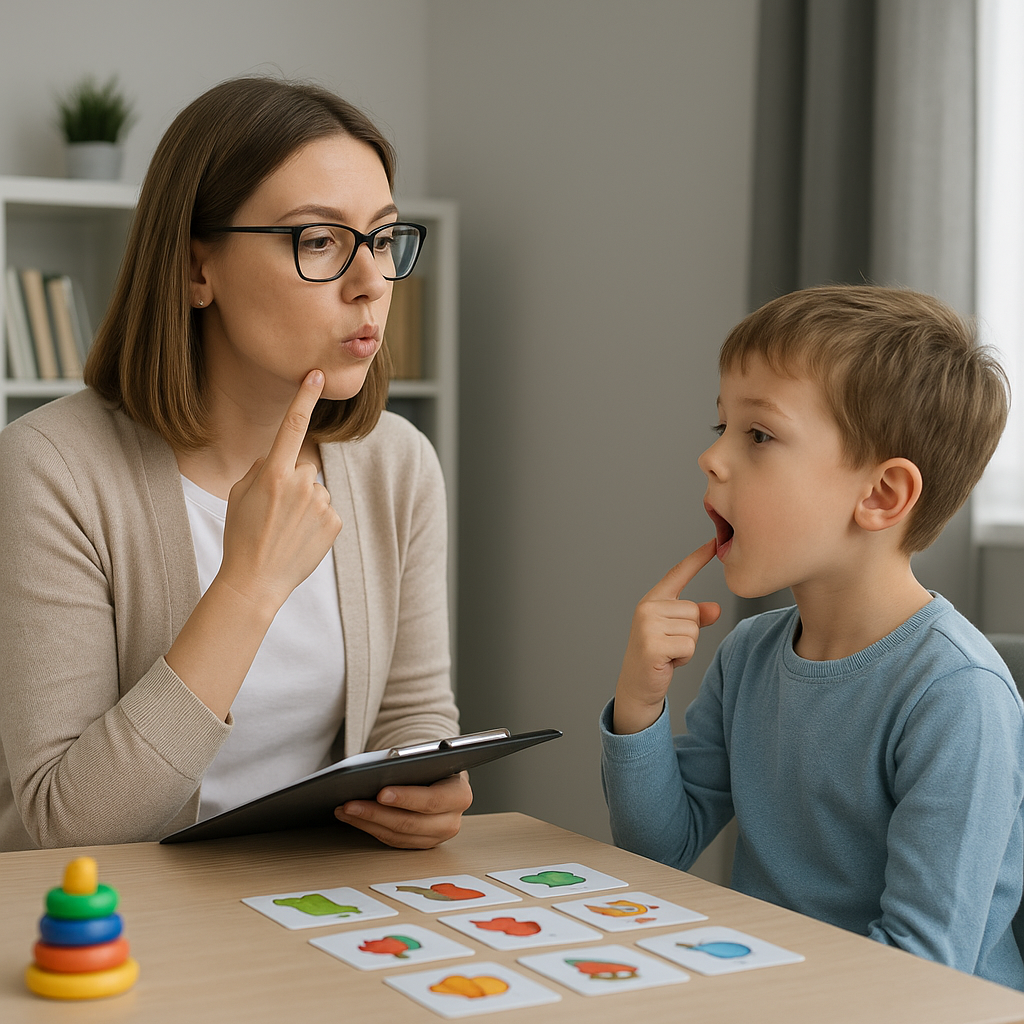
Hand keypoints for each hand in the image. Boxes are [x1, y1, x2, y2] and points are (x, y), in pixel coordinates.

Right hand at [218, 369, 341, 615]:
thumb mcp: (240, 495)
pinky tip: (300, 539)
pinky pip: (327, 511)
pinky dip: (317, 522)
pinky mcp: (335, 522)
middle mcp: (300, 483)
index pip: (292, 426)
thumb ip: (261, 469)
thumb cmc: (242, 535)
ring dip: (305, 504)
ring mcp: (321, 503)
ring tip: (286, 530)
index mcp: (272, 472)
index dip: (304, 398)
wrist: (255, 581)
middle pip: (304, 467)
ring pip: (316, 491)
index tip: (316, 374)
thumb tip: (277, 459)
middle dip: (292, 482)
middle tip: (275, 512)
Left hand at [334, 771, 472, 848]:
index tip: (380, 793)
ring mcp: (436, 836)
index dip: (406, 798)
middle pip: (410, 823)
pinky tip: (352, 817)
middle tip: (350, 803)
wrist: (443, 778)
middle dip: (376, 813)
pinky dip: (369, 828)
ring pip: (398, 835)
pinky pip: (392, 841)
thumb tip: (381, 769)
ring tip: (345, 808)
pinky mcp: (420, 844)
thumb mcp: (430, 760)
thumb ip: (414, 765)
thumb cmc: (434, 766)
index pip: (432, 800)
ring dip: (367, 822)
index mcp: (460, 795)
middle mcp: (452, 821)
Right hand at [613, 539, 721, 734]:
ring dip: (686, 648)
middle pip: (694, 611)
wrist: (637, 687)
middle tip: (669, 646)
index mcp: (653, 601)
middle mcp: (647, 608)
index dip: (697, 558)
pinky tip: (666, 662)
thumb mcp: (678, 633)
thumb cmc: (657, 658)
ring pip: (693, 630)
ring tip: (667, 654)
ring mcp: (647, 625)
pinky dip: (683, 659)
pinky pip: (688, 646)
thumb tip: (715, 609)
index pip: (678, 574)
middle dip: (690, 633)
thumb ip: (696, 618)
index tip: (714, 542)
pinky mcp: (652, 644)